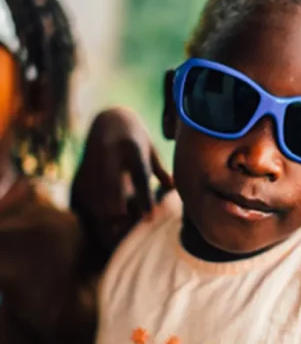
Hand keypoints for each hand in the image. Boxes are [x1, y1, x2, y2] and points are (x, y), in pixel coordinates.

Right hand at [71, 107, 172, 253]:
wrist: (110, 116)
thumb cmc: (136, 135)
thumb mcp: (150, 148)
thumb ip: (159, 169)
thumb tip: (174, 187)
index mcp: (133, 147)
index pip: (140, 176)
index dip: (145, 198)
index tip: (149, 219)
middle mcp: (112, 152)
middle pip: (112, 186)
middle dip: (118, 209)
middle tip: (126, 227)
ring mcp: (95, 158)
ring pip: (95, 191)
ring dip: (104, 211)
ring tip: (114, 227)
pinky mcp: (83, 165)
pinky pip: (85, 191)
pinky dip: (92, 206)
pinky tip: (100, 218)